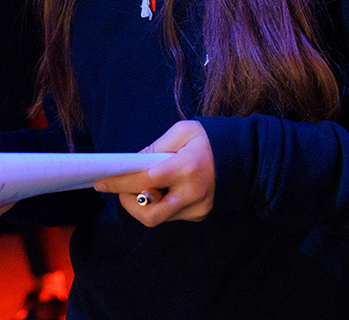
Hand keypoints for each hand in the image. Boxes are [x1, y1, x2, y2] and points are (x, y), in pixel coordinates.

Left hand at [92, 120, 214, 226]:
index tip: (101, 183)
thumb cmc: (211, 140)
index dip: (118, 184)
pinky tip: (164, 188)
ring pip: (158, 216)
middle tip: (122, 189)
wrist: (247, 157)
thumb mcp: (182, 131)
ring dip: (144, 203)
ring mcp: (198, 208)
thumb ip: (155, 147)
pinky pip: (171, 215)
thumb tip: (132, 163)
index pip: (143, 182)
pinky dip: (160, 203)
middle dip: (128, 203)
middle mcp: (192, 194)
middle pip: (149, 214)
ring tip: (147, 183)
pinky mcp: (201, 215)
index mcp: (186, 168)